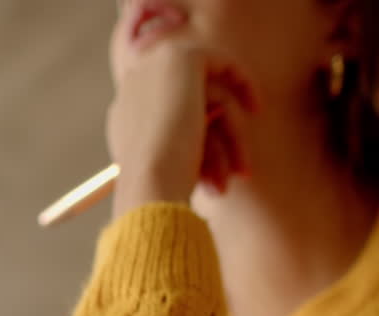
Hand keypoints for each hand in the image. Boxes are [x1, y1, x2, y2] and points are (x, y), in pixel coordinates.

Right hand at [107, 41, 257, 217]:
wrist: (150, 185)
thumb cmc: (161, 193)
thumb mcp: (165, 174)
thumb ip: (181, 155)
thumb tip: (205, 163)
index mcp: (123, 115)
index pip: (168, 117)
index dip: (200, 139)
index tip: (221, 171)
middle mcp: (133, 86)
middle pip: (192, 106)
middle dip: (220, 139)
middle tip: (239, 173)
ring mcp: (154, 67)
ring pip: (210, 96)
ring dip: (231, 135)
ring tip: (239, 172)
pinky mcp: (180, 59)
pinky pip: (220, 63)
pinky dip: (242, 83)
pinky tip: (256, 108)